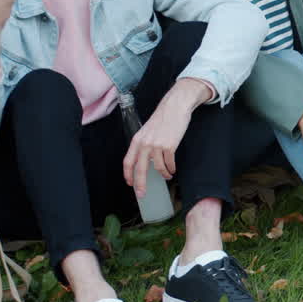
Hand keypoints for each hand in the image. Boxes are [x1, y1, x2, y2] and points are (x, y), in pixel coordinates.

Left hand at [121, 79, 209, 194]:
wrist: (174, 108)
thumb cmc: (162, 119)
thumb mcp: (147, 131)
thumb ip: (144, 145)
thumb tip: (146, 161)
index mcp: (137, 140)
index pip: (128, 161)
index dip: (128, 174)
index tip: (130, 184)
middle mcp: (144, 143)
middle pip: (140, 169)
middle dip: (141, 184)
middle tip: (142, 194)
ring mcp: (157, 145)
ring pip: (158, 168)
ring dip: (163, 175)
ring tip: (167, 176)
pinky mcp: (169, 146)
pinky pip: (169, 163)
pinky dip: (171, 169)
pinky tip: (172, 169)